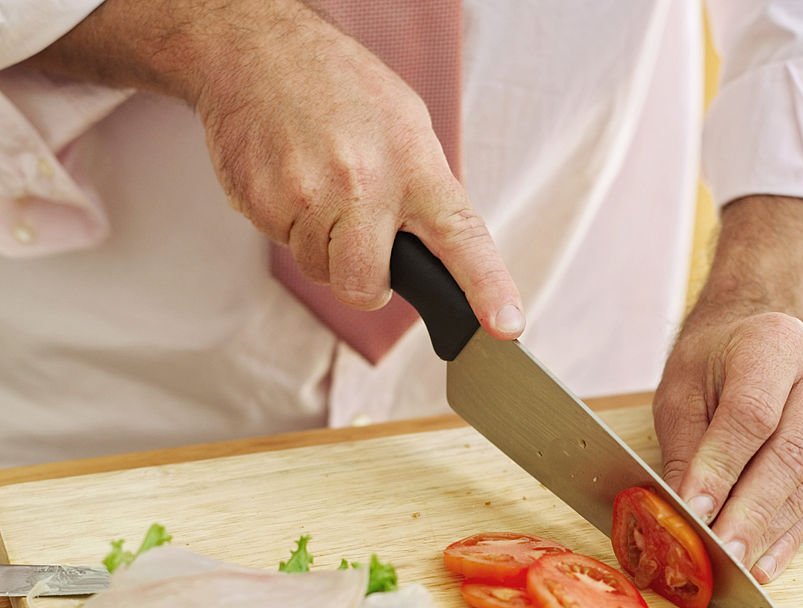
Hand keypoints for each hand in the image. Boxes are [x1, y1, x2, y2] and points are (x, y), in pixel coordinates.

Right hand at [25, 0, 524, 337]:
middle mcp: (366, 181)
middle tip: (355, 238)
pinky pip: (282, 244)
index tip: (505, 325)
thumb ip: (424, 193)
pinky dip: (285, 222)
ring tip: (317, 183)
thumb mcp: (405, 126)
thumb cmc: (338, 86)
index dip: (487, 288)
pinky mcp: (263, 200)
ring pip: (319, 270)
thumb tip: (441, 251)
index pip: (462, 237)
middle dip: (360, 280)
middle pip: (364, 286)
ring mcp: (310, 193)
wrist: (256, 45)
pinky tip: (289, 176)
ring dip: (319, 243)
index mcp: (414, 164)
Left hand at [654, 310, 802, 582]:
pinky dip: (788, 536)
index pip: (751, 416)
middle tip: (720, 552)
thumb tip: (681, 512)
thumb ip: (686, 450)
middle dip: (750, 512)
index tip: (696, 511)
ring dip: (769, 531)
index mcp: (774, 344)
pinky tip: (764, 564)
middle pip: (789, 454)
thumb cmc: (713, 364)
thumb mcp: (682, 392)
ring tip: (736, 565)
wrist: (759, 341)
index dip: (723, 468)